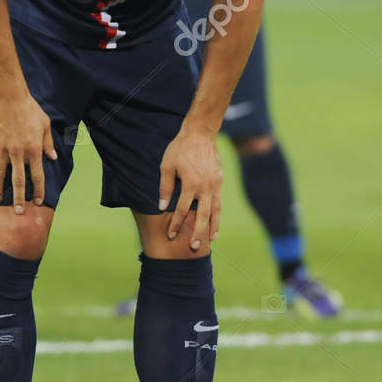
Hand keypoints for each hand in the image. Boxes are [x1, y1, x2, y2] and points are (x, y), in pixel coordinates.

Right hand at [0, 88, 57, 211]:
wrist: (9, 96)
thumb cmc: (29, 108)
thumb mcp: (45, 124)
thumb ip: (48, 143)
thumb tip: (53, 157)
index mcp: (33, 149)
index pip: (37, 176)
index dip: (38, 190)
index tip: (37, 201)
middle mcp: (18, 153)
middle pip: (19, 181)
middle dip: (19, 198)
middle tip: (19, 212)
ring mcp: (2, 148)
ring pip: (0, 174)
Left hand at [158, 127, 221, 251]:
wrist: (200, 134)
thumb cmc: (180, 149)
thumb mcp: (167, 165)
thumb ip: (165, 187)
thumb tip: (162, 207)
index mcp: (191, 184)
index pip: (182, 210)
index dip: (175, 224)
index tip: (171, 235)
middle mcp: (205, 187)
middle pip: (202, 216)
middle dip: (197, 233)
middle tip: (193, 247)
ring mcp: (215, 185)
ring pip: (215, 211)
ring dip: (212, 227)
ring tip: (211, 240)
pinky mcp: (219, 181)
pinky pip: (219, 202)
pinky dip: (218, 215)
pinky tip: (216, 224)